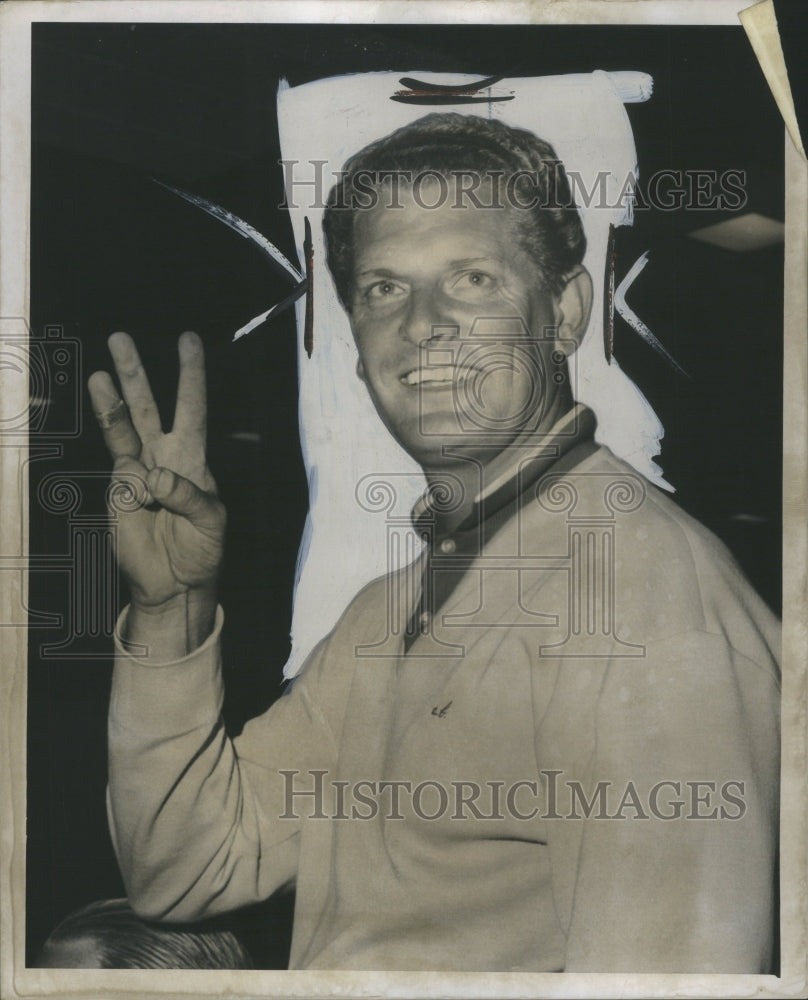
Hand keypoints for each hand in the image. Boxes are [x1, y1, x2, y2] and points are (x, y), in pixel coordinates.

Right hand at [89, 332, 224, 646]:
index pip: (191, 407)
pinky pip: (122, 477)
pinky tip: (144, 503)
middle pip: (146, 406)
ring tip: (99, 375)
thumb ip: (188, 495)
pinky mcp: (117, 492)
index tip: (187, 340)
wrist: (176, 582)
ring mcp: (135, 472)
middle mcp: (161, 456)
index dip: (190, 374)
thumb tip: (154, 477)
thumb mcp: (211, 520)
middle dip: (132, 373)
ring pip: (121, 429)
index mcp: (192, 456)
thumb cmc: (202, 548)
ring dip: (110, 402)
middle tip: (119, 338)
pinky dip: (133, 485)